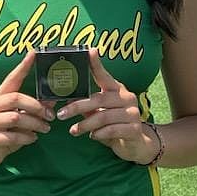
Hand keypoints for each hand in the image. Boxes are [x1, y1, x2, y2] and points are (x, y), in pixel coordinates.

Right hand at [0, 50, 53, 169]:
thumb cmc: (2, 132)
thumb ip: (31, 110)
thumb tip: (51, 103)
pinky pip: (11, 137)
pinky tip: (32, 138)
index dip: (23, 66)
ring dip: (34, 124)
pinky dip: (26, 138)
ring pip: (15, 118)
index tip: (34, 53)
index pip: (11, 78)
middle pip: (15, 98)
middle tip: (50, 115)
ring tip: (44, 128)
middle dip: (36, 106)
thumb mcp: (17, 119)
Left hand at [56, 48, 157, 164]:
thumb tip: (68, 99)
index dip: (97, 64)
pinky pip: (111, 130)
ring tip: (73, 131)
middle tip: (61, 114)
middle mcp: (127, 97)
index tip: (89, 51)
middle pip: (98, 99)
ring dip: (85, 124)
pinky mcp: (134, 128)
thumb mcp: (100, 113)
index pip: (105, 75)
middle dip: (77, 106)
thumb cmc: (114, 125)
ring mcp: (133, 113)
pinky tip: (92, 136)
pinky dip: (98, 134)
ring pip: (103, 116)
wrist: (136, 144)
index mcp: (117, 89)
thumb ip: (88, 106)